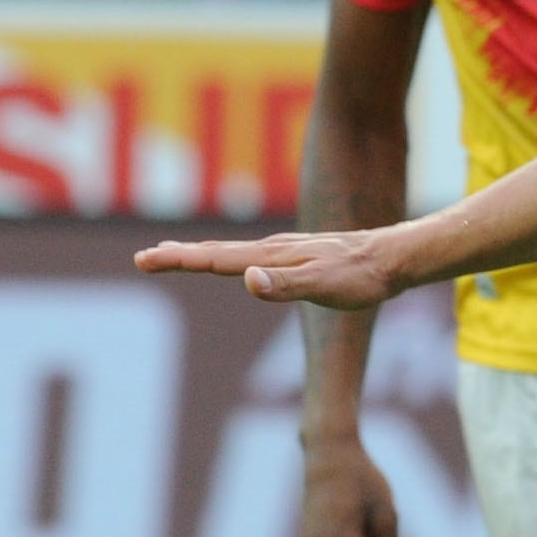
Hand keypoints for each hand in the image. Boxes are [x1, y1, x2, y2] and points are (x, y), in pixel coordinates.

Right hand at [131, 227, 400, 308]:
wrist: (392, 258)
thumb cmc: (361, 278)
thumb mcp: (326, 287)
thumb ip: (287, 285)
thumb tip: (248, 280)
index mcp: (271, 257)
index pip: (215, 259)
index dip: (179, 260)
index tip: (145, 260)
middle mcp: (271, 250)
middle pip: (215, 252)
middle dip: (177, 256)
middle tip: (143, 259)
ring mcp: (282, 252)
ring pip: (230, 252)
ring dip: (197, 254)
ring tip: (172, 257)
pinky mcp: (294, 257)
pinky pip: (249, 256)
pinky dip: (225, 258)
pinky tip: (232, 264)